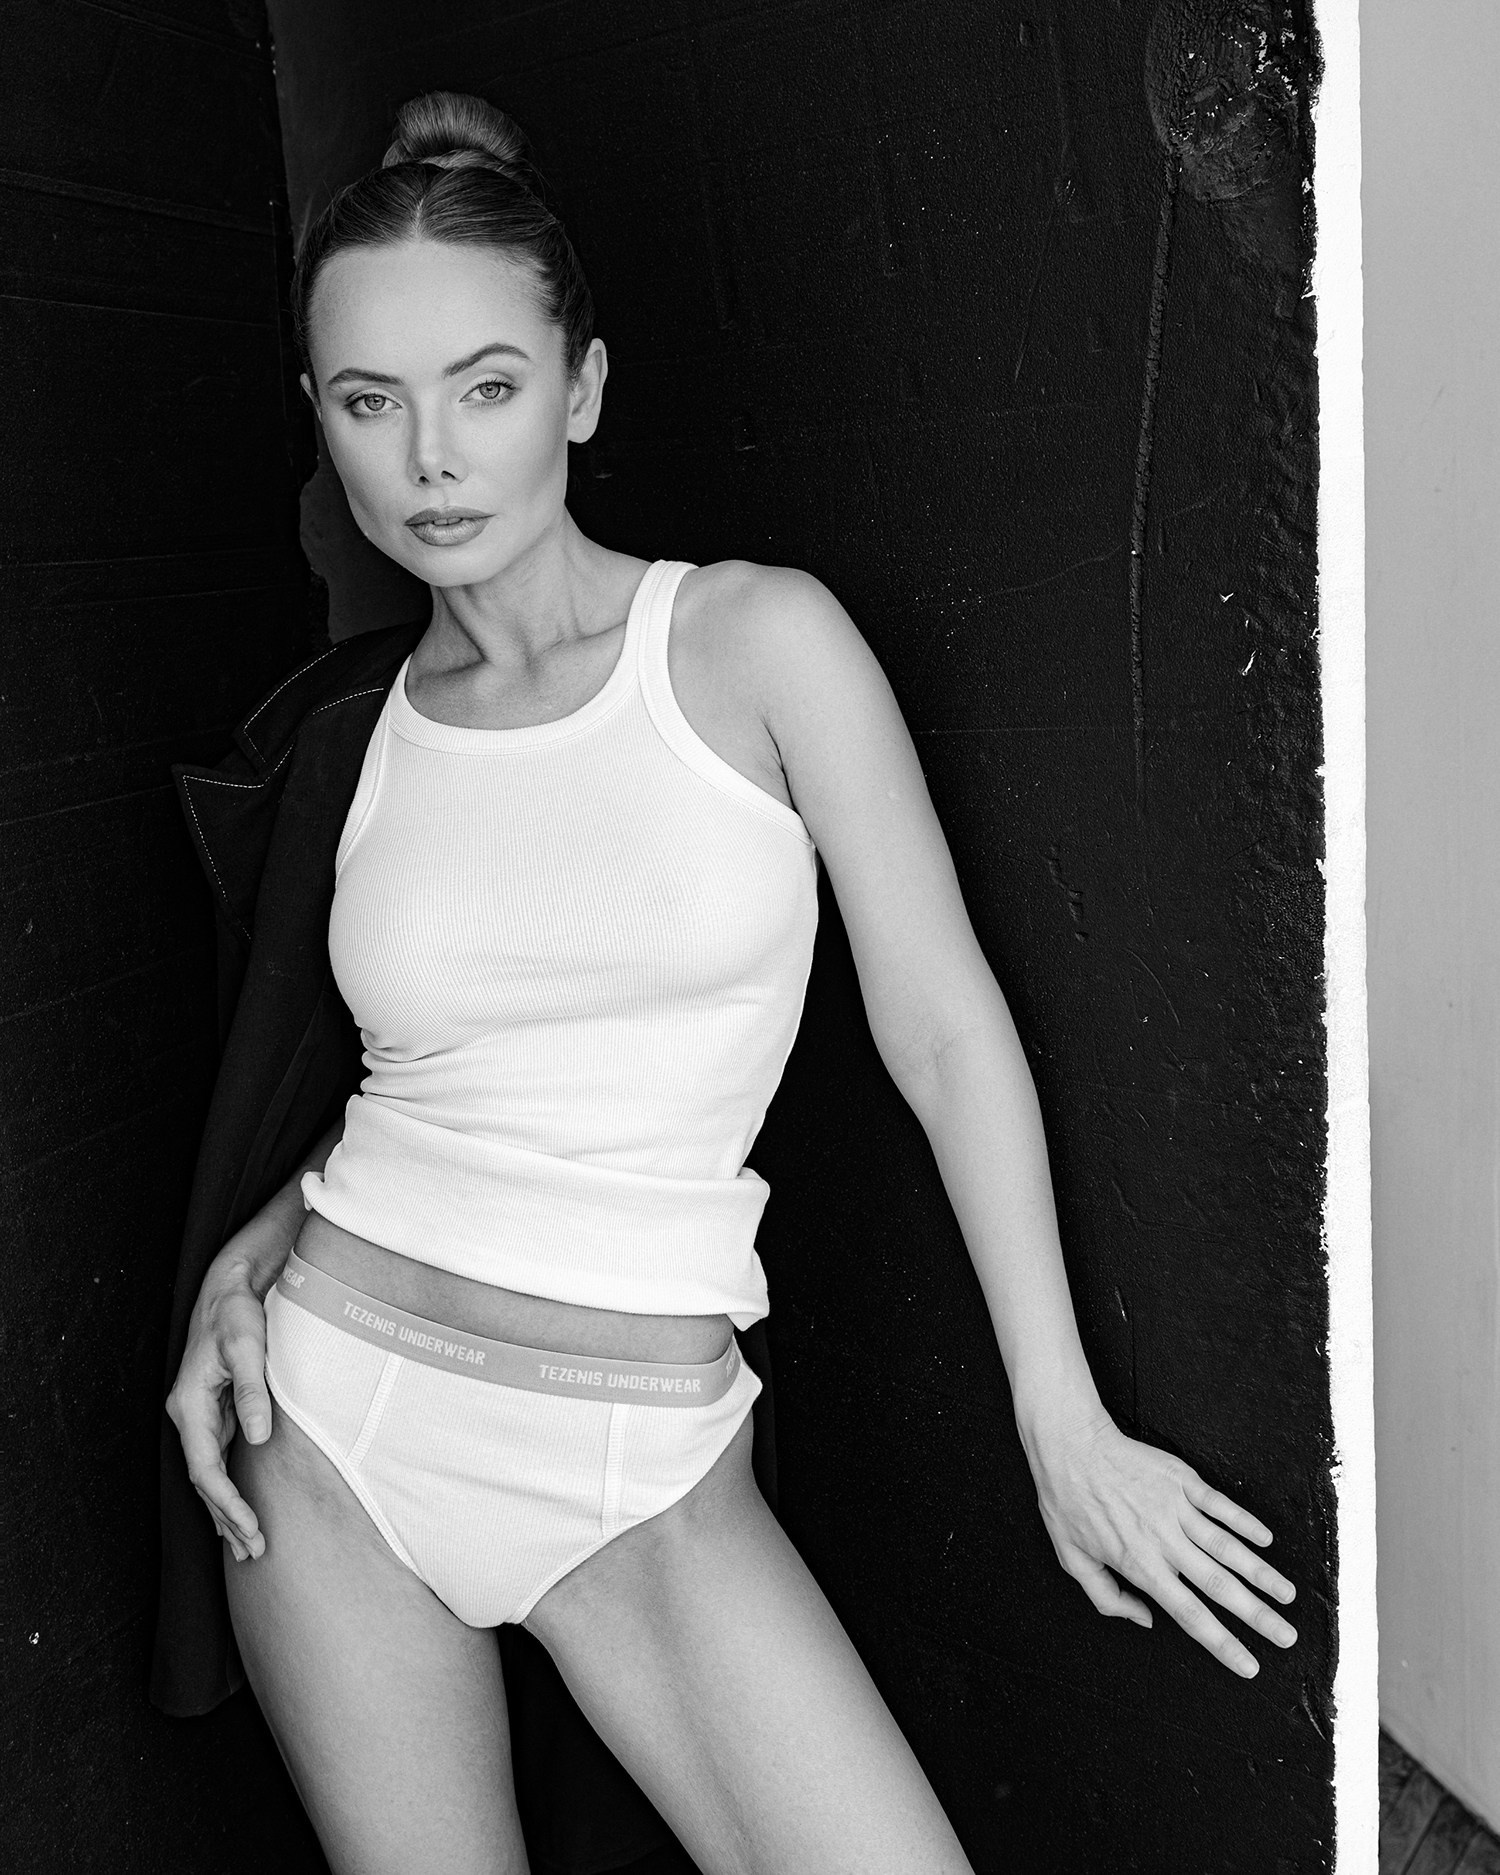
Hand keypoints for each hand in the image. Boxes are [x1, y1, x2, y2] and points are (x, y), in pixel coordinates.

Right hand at [165, 1246, 276, 1563]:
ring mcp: (199, 1415)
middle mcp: (189, 1415)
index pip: (205, 1469)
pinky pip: (216, 1460)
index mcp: (190, 1405)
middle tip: (253, 1552)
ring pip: (208, 1474)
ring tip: (246, 1547)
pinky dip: (226, 1489)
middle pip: (203, 1480)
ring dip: (225, 1510)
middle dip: (226, 1518)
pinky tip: (236, 1510)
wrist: (228, 1288)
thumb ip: (252, 1391)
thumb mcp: (247, 1347)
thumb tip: (258, 1437)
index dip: (226, 1503)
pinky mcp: (213, 1411)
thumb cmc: (237, 1314)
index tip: (250, 1529)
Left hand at [1025, 1407, 1297, 1677]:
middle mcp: (1165, 1541)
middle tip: (1287, 1638)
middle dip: (1258, 1616)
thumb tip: (1146, 1620)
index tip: (1250, 1666)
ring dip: (1261, 1573)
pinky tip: (1267, 1539)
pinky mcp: (1182, 1480)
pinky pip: (1221, 1505)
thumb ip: (1107, 1597)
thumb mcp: (1073, 1559)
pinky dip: (1245, 1522)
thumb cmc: (1067, 1503)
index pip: (1190, 1615)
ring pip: (1228, 1547)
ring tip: (1289, 1596)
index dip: (1223, 1644)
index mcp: (1140, 1566)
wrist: (1071, 1445)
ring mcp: (1176, 1509)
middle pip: (1220, 1586)